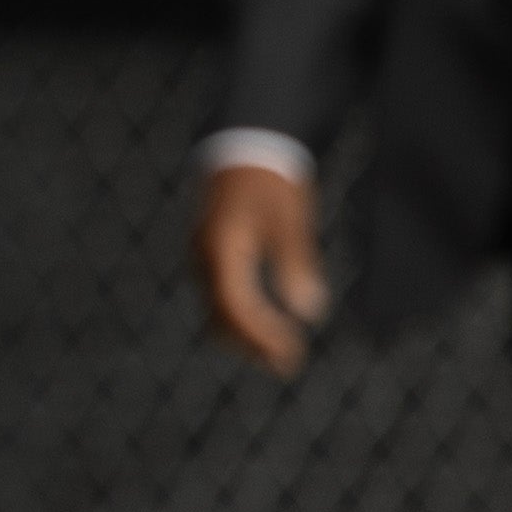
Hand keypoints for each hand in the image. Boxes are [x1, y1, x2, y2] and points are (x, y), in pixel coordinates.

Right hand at [193, 160, 329, 376]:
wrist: (245, 147)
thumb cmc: (272, 182)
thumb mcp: (291, 219)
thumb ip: (298, 264)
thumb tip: (310, 313)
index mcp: (221, 247)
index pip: (236, 305)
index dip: (262, 334)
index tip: (292, 352)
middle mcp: (203, 257)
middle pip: (220, 315)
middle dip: (253, 344)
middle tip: (288, 365)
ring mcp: (202, 256)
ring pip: (215, 309)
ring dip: (245, 335)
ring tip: (279, 355)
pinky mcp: (209, 254)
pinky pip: (217, 296)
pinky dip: (239, 317)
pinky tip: (265, 324)